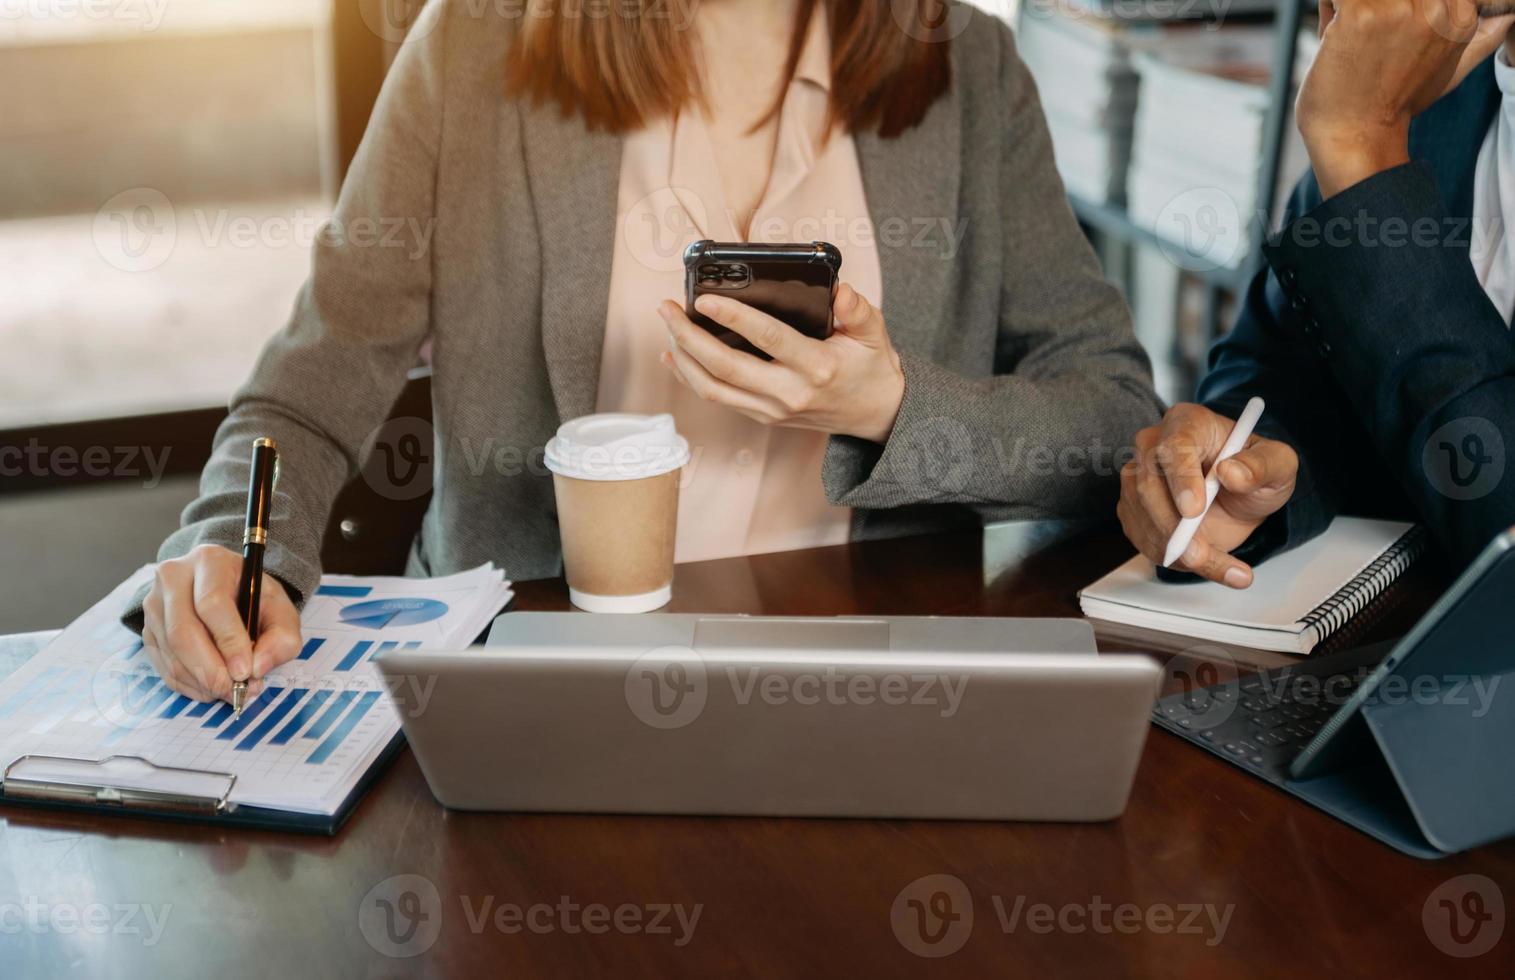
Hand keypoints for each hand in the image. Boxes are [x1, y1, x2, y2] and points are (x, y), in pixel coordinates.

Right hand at [141, 544, 302, 701]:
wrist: (226, 588)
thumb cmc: (253, 598)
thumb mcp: (279, 608)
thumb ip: (281, 636)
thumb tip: (258, 667)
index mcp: (210, 561)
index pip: (212, 603)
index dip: (229, 641)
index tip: (245, 671)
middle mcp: (174, 577)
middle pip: (183, 631)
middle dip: (211, 669)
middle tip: (234, 690)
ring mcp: (154, 603)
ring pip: (171, 651)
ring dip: (200, 680)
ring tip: (229, 691)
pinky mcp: (148, 629)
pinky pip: (162, 665)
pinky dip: (188, 684)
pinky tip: (211, 688)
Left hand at [657, 283, 905, 443]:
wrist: (874, 414)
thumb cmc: (870, 367)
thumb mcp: (873, 333)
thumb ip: (857, 310)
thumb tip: (840, 291)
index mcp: (817, 367)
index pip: (769, 339)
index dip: (734, 318)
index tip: (705, 299)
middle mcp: (789, 393)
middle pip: (726, 367)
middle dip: (689, 336)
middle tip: (667, 308)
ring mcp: (772, 409)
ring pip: (713, 388)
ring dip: (682, 357)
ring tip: (667, 326)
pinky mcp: (762, 416)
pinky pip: (718, 398)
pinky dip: (690, 377)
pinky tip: (673, 355)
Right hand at [1117, 404, 1299, 587]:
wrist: (1241, 496)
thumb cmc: (1255, 471)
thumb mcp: (1278, 464)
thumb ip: (1262, 465)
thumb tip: (1232, 473)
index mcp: (1187, 423)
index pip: (1174, 447)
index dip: (1181, 479)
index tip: (1193, 510)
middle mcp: (1153, 447)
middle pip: (1147, 486)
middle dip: (1172, 527)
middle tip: (1201, 555)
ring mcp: (1138, 479)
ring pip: (1143, 518)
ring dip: (1177, 550)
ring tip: (1220, 564)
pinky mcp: (1134, 510)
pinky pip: (1145, 540)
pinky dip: (1175, 560)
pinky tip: (1207, 562)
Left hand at [1297, 0, 1513, 196]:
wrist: (1357, 138)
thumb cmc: (1395, 106)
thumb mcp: (1450, 70)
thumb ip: (1481, 38)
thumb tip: (1507, 17)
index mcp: (1461, 17)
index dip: (1403, 6)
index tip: (1388, 28)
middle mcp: (1437, 7)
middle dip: (1375, 4)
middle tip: (1366, 30)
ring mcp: (1400, 8)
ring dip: (1351, 4)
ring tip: (1349, 31)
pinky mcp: (1361, 13)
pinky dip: (1330, 6)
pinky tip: (1334, 35)